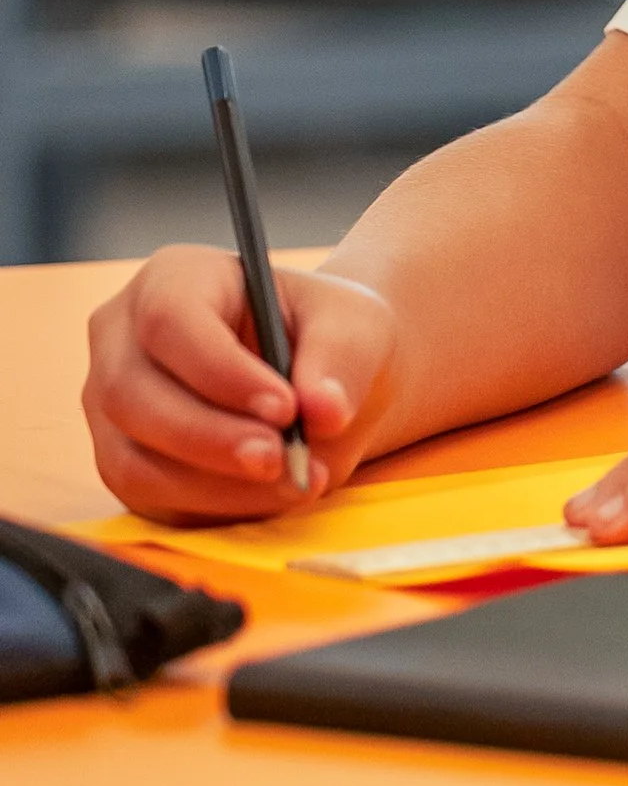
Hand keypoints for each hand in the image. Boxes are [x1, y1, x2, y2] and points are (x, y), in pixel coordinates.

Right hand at [84, 248, 399, 523]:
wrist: (320, 384)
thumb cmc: (328, 338)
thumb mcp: (355, 326)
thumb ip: (341, 361)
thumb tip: (324, 412)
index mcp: (173, 279)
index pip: (169, 320)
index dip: (220, 371)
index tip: (286, 408)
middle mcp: (124, 339)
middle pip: (131, 393)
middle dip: (210, 437)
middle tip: (282, 459)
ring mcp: (114, 406)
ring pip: (132, 458)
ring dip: (215, 483)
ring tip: (296, 481)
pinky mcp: (125, 463)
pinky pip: (150, 498)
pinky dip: (215, 506)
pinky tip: (274, 495)